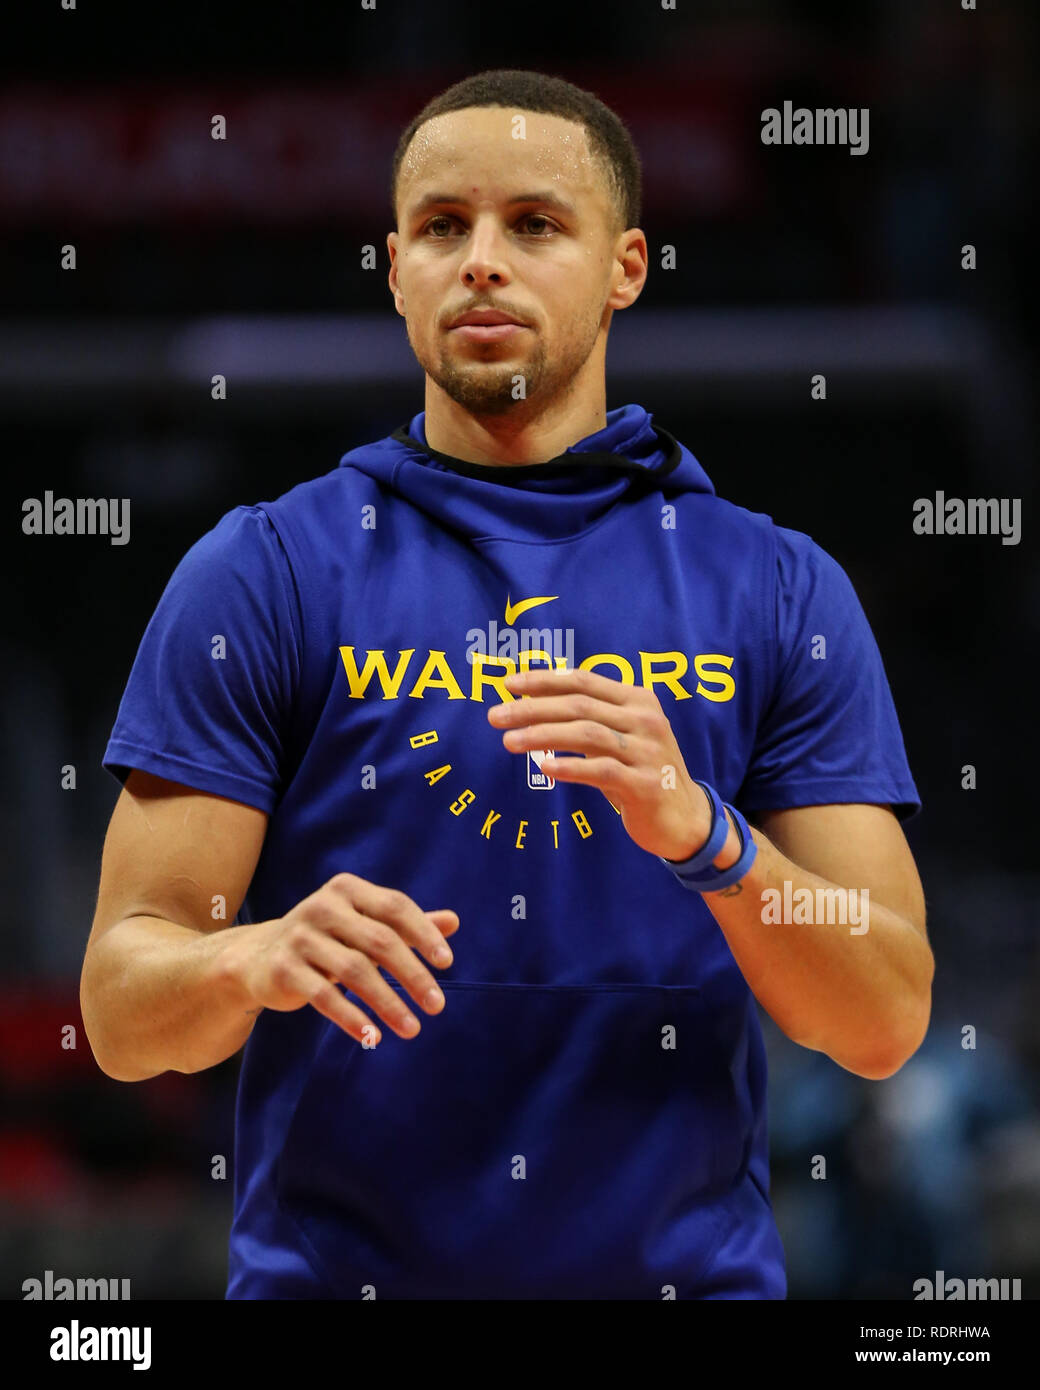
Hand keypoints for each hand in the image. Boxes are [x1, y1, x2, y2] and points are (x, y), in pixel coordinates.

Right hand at [227, 873, 458, 1046]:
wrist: (258, 957)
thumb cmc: (327, 939)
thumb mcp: (363, 926)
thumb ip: (405, 924)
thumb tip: (454, 921)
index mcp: (346, 890)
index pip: (395, 907)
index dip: (423, 933)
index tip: (447, 963)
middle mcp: (322, 907)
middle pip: (380, 941)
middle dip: (413, 975)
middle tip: (438, 1005)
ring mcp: (299, 937)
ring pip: (355, 971)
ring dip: (388, 1003)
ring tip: (413, 1029)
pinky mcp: (283, 969)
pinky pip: (323, 996)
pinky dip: (352, 1018)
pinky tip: (374, 1036)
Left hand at [487, 666, 716, 861]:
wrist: (685, 818)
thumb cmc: (641, 772)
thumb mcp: (620, 737)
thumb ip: (588, 718)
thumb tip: (532, 702)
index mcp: (638, 699)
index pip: (584, 681)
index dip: (545, 680)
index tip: (509, 685)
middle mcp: (645, 720)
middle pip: (580, 706)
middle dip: (532, 708)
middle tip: (495, 716)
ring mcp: (648, 752)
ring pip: (587, 734)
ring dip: (542, 735)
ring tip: (509, 741)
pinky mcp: (645, 785)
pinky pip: (601, 771)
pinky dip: (570, 767)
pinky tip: (544, 767)